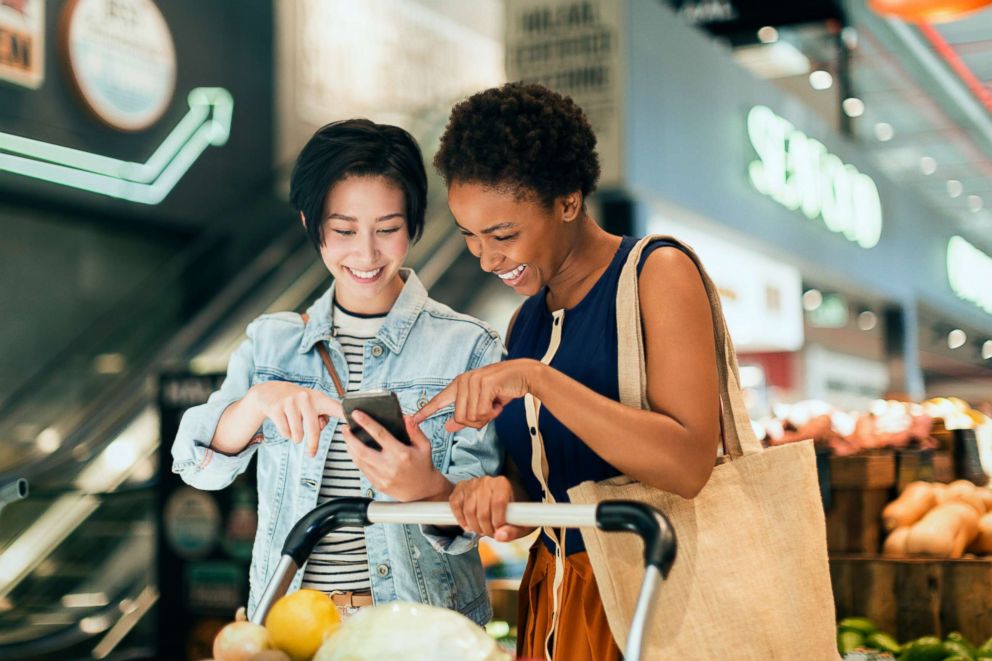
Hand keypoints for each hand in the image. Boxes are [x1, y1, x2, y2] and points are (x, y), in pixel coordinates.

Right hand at [249, 381, 343, 456]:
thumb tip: (320, 428)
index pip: (336, 408)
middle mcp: (306, 398)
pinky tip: (284, 423)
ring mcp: (290, 402)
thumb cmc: (298, 402)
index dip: (345, 416)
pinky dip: (286, 434)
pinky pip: (285, 432)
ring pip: (298, 434)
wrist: (270, 391)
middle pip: (314, 430)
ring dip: (297, 438)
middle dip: (313, 445)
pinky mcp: (276, 408)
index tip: (353, 425)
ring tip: (295, 431)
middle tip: (312, 454)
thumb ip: (322, 417)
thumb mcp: (312, 405)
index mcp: (319, 398)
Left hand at [343, 412, 452, 501]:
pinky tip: (354, 451)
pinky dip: (355, 458)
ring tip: (347, 438)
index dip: (366, 423)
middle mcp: (390, 466)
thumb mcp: (424, 446)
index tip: (357, 414)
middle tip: (345, 428)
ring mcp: (382, 477)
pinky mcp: (377, 484)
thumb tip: (405, 417)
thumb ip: (414, 430)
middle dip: (350, 437)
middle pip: (362, 450)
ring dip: (350, 447)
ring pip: (359, 460)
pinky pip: (362, 469)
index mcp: (402, 454)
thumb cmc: (423, 467)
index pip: (380, 434)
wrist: (423, 492)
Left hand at [412, 359, 543, 431]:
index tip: (412, 420)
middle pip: (460, 418)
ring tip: (495, 405)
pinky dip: (493, 413)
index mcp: (459, 385)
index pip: (438, 400)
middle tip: (489, 412)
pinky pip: (483, 411)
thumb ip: (465, 415)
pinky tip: (499, 403)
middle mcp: (463, 381)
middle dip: (477, 421)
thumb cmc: (503, 389)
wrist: (524, 375)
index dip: (425, 412)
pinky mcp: (485, 384)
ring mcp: (473, 381)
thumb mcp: (482, 405)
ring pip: (471, 416)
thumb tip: (449, 427)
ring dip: (487, 417)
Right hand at [449, 476, 532, 540]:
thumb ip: (513, 531)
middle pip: (482, 511)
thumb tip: (500, 536)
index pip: (498, 504)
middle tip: (490, 533)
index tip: (498, 530)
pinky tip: (468, 525)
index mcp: (502, 484)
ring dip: (473, 526)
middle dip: (485, 528)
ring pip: (468, 511)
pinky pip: (455, 505)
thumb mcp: (519, 524)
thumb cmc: (511, 512)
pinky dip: (460, 519)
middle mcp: (486, 480)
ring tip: (480, 530)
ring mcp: (471, 483)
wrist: (499, 500)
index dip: (497, 522)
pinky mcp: (460, 488)